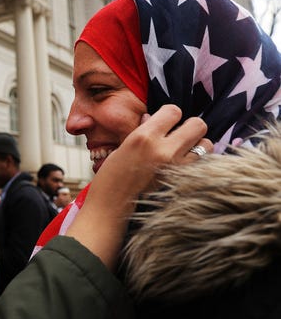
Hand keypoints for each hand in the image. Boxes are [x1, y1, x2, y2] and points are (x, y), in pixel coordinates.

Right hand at [67, 105, 210, 269]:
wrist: (111, 207)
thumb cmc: (111, 177)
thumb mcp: (121, 147)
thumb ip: (142, 131)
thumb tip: (153, 118)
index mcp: (144, 137)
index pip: (174, 111)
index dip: (170, 115)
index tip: (165, 123)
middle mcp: (164, 149)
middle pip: (198, 125)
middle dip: (190, 127)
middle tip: (180, 135)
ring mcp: (176, 168)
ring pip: (206, 145)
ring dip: (197, 146)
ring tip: (183, 152)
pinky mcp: (182, 183)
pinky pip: (202, 165)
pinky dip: (196, 163)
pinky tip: (183, 167)